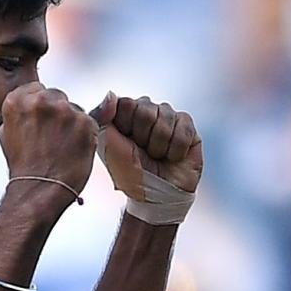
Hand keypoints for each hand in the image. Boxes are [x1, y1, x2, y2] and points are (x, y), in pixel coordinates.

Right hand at [0, 84, 99, 197]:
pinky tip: (73, 149)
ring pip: (74, 109)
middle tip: (50, 137)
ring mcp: (64, 110)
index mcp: (16, 101)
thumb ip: (19, 113)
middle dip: (56, 113)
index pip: (35, 89)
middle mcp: (40, 101)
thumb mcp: (7, 134)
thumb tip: (32, 99)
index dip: (40, 107)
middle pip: (56, 96)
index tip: (39, 121)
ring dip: (71, 123)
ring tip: (61, 146)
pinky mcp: (85, 121)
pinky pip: (89, 121)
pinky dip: (84, 134)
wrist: (38, 189)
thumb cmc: (24, 167)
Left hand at [91, 94, 200, 223]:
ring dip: (159, 145)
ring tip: (157, 156)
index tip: (125, 144)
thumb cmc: (130, 174)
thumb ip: (104, 119)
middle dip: (143, 136)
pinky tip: (172, 156)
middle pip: (145, 108)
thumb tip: (110, 94)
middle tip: (143, 152)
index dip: (126, 125)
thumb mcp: (110, 147)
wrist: (157, 195)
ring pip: (165, 116)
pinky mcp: (187, 124)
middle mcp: (146, 112)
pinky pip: (183, 127)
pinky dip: (175, 148)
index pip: (125, 103)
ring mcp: (167, 116)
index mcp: (124, 116)